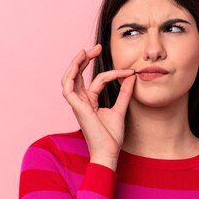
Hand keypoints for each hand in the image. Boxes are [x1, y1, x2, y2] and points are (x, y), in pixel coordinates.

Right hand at [61, 43, 136, 158]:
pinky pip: (67, 87)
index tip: (129, 71)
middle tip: (97, 47)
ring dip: (75, 64)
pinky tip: (78, 64)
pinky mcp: (76, 107)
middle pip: (77, 75)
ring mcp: (77, 104)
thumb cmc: (111, 137)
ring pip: (69, 78)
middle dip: (84, 59)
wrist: (108, 152)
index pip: (98, 80)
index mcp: (90, 101)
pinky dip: (71, 75)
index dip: (113, 73)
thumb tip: (131, 77)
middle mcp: (81, 101)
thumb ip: (124, 93)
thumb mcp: (121, 109)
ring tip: (85, 51)